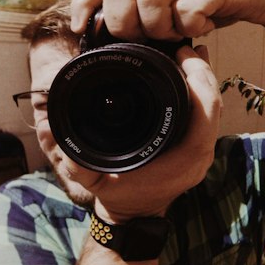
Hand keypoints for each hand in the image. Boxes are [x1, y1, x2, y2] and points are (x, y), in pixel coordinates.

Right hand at [67, 44, 221, 218]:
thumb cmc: (117, 197)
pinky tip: (189, 76)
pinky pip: (207, 115)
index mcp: (183, 157)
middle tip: (186, 47)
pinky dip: (201, 93)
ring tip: (189, 56)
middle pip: (215, 103)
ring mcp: (202, 152)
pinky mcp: (198, 148)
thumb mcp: (92, 179)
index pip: (205, 109)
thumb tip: (49, 127)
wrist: (133, 217)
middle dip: (203, 71)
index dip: (199, 76)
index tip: (183, 53)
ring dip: (204, 80)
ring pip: (214, 107)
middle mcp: (199, 154)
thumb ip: (72, 158)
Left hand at [70, 0, 264, 42]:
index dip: (84, 4)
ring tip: (178, 32)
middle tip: (146, 38)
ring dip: (160, 26)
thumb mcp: (174, 14)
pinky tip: (205, 27)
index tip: (80, 29)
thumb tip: (116, 47)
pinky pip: (190, 7)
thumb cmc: (214, 6)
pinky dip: (193, 25)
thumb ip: (148, 24)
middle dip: (125, 23)